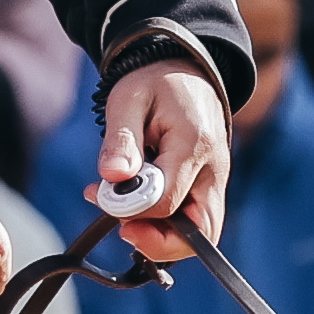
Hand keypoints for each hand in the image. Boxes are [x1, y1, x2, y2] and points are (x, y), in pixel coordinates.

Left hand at [95, 54, 233, 261]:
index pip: (167, 201)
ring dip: (163, 237)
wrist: (183, 71)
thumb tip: (113, 177)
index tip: (98, 195)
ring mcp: (215, 182)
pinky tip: (136, 210)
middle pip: (201, 231)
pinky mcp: (208, 188)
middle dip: (159, 242)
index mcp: (194, 144)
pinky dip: (166, 228)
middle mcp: (214, 170)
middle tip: (122, 230)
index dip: (131, 210)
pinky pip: (194, 223)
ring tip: (124, 218)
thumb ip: (121, 139)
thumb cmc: (154, 83)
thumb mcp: (128, 99)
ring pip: (202, 234)